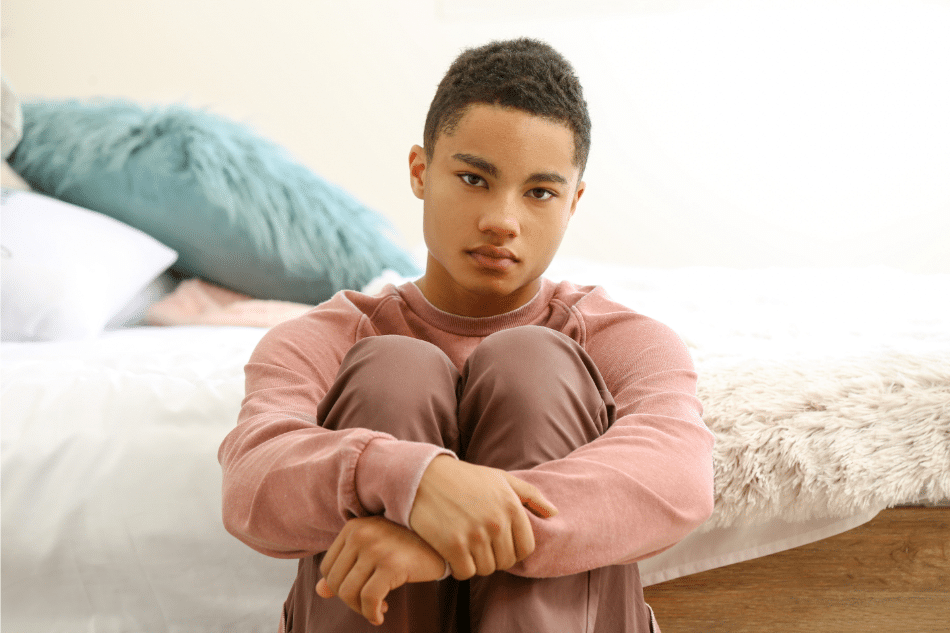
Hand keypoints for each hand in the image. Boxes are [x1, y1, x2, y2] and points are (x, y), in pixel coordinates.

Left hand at [316, 516, 445, 625]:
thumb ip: (347, 567)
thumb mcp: (374, 551)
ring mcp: (376, 548)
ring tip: (377, 609)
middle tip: (370, 605)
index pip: (327, 568)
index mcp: (354, 527)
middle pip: (336, 582)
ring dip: (361, 610)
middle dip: (350, 602)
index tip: (359, 594)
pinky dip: (372, 613)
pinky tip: (383, 613)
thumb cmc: (409, 547)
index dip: (339, 588)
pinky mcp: (392, 564)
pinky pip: (369, 599)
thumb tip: (319, 591)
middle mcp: (362, 533)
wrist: (445, 544)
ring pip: (349, 593)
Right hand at [408, 455, 557, 579]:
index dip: (513, 550)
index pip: (526, 548)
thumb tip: (554, 513)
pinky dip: (460, 568)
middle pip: (506, 562)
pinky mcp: (453, 545)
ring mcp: (475, 535)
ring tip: (466, 547)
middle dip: (494, 557)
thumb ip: (530, 495)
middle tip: (479, 545)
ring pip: (486, 569)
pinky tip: (453, 554)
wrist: (423, 476)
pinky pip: (466, 573)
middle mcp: (496, 522)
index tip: (498, 544)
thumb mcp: (500, 478)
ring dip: (476, 563)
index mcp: (511, 506)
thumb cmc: (464, 477)